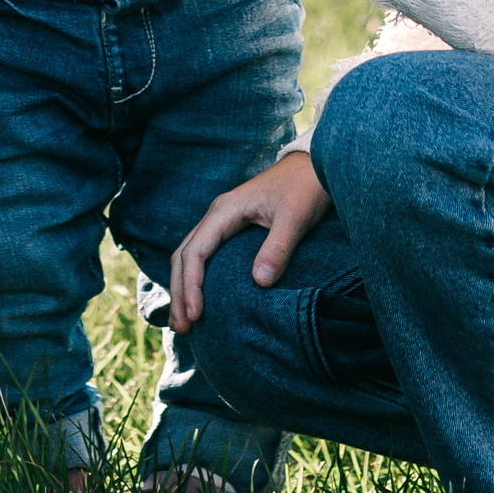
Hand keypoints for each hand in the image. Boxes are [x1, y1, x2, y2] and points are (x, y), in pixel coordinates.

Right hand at [171, 152, 332, 330]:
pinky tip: (200, 296)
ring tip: (184, 321)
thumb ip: (278, 248)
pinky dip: (196, 276)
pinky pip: (204, 253)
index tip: (197, 315)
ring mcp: (223, 220)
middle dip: (179, 291)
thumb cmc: (305, 188)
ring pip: (190, 254)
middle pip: (184, 255)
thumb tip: (259, 282)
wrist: (315, 164)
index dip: (191, 285)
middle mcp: (217, 214)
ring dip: (183, 286)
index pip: (195, 251)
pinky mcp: (232, 227)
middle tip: (182, 328)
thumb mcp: (295, 218)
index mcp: (225, 211)